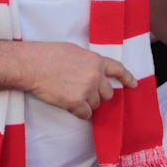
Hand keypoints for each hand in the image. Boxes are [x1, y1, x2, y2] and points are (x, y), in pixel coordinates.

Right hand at [22, 42, 137, 120]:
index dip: (127, 78)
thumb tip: (92, 71)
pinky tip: (69, 106)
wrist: (32, 65)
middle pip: (107, 93)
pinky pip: (85, 114)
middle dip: (98, 94)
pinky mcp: (76, 103)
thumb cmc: (48, 55)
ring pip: (96, 104)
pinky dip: (79, 113)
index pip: (118, 69)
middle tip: (84, 92)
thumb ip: (88, 62)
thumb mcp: (74, 51)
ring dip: (86, 103)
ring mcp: (87, 90)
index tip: (133, 85)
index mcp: (96, 60)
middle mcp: (95, 76)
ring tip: (70, 95)